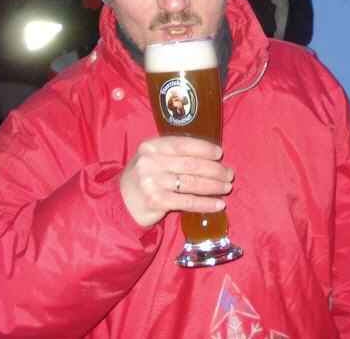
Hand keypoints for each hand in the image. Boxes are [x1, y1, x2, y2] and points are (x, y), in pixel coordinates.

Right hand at [119, 136, 233, 227]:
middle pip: (192, 164)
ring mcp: (153, 182)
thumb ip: (174, 154)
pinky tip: (218, 205)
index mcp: (151, 147)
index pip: (184, 144)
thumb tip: (212, 156)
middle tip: (229, 174)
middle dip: (215, 170)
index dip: (205, 149)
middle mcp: (150, 162)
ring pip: (193, 183)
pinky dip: (206, 203)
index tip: (220, 154)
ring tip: (227, 188)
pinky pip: (188, 202)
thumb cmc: (144, 178)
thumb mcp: (152, 159)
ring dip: (214, 186)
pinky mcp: (157, 202)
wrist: (121, 203)